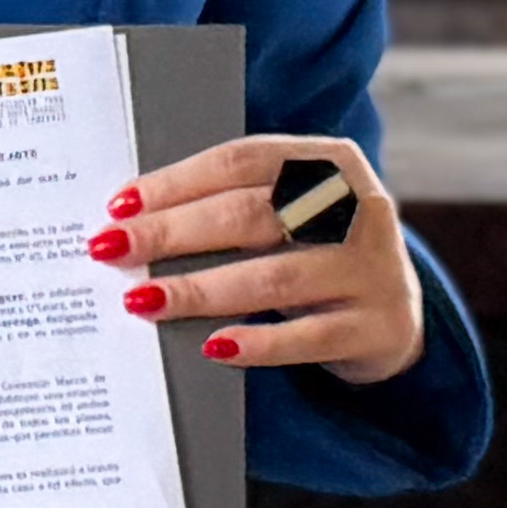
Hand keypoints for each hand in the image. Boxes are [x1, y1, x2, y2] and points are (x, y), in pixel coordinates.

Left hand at [96, 133, 425, 384]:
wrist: (394, 314)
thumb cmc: (314, 250)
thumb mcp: (289, 213)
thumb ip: (229, 205)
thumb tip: (130, 221)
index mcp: (330, 161)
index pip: (242, 161)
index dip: (177, 181)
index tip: (119, 205)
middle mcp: (360, 208)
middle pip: (251, 215)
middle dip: (172, 233)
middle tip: (112, 250)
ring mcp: (374, 269)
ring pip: (274, 276)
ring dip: (200, 289)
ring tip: (143, 300)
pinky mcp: (379, 326)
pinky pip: (309, 336)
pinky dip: (259, 342)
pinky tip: (214, 346)